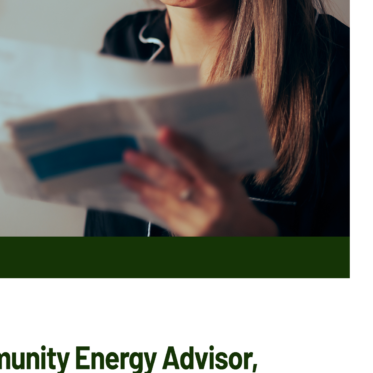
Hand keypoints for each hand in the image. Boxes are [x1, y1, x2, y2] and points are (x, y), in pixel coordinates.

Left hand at [121, 128, 277, 235]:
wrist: (247, 240)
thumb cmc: (237, 205)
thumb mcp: (230, 184)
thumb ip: (209, 169)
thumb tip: (181, 147)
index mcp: (223, 187)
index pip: (200, 163)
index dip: (181, 147)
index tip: (162, 132)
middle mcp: (210, 206)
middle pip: (174, 183)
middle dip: (149, 167)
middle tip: (129, 155)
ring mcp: (198, 224)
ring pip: (165, 201)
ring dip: (142, 187)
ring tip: (125, 176)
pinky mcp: (189, 236)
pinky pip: (166, 217)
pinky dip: (153, 205)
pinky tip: (141, 195)